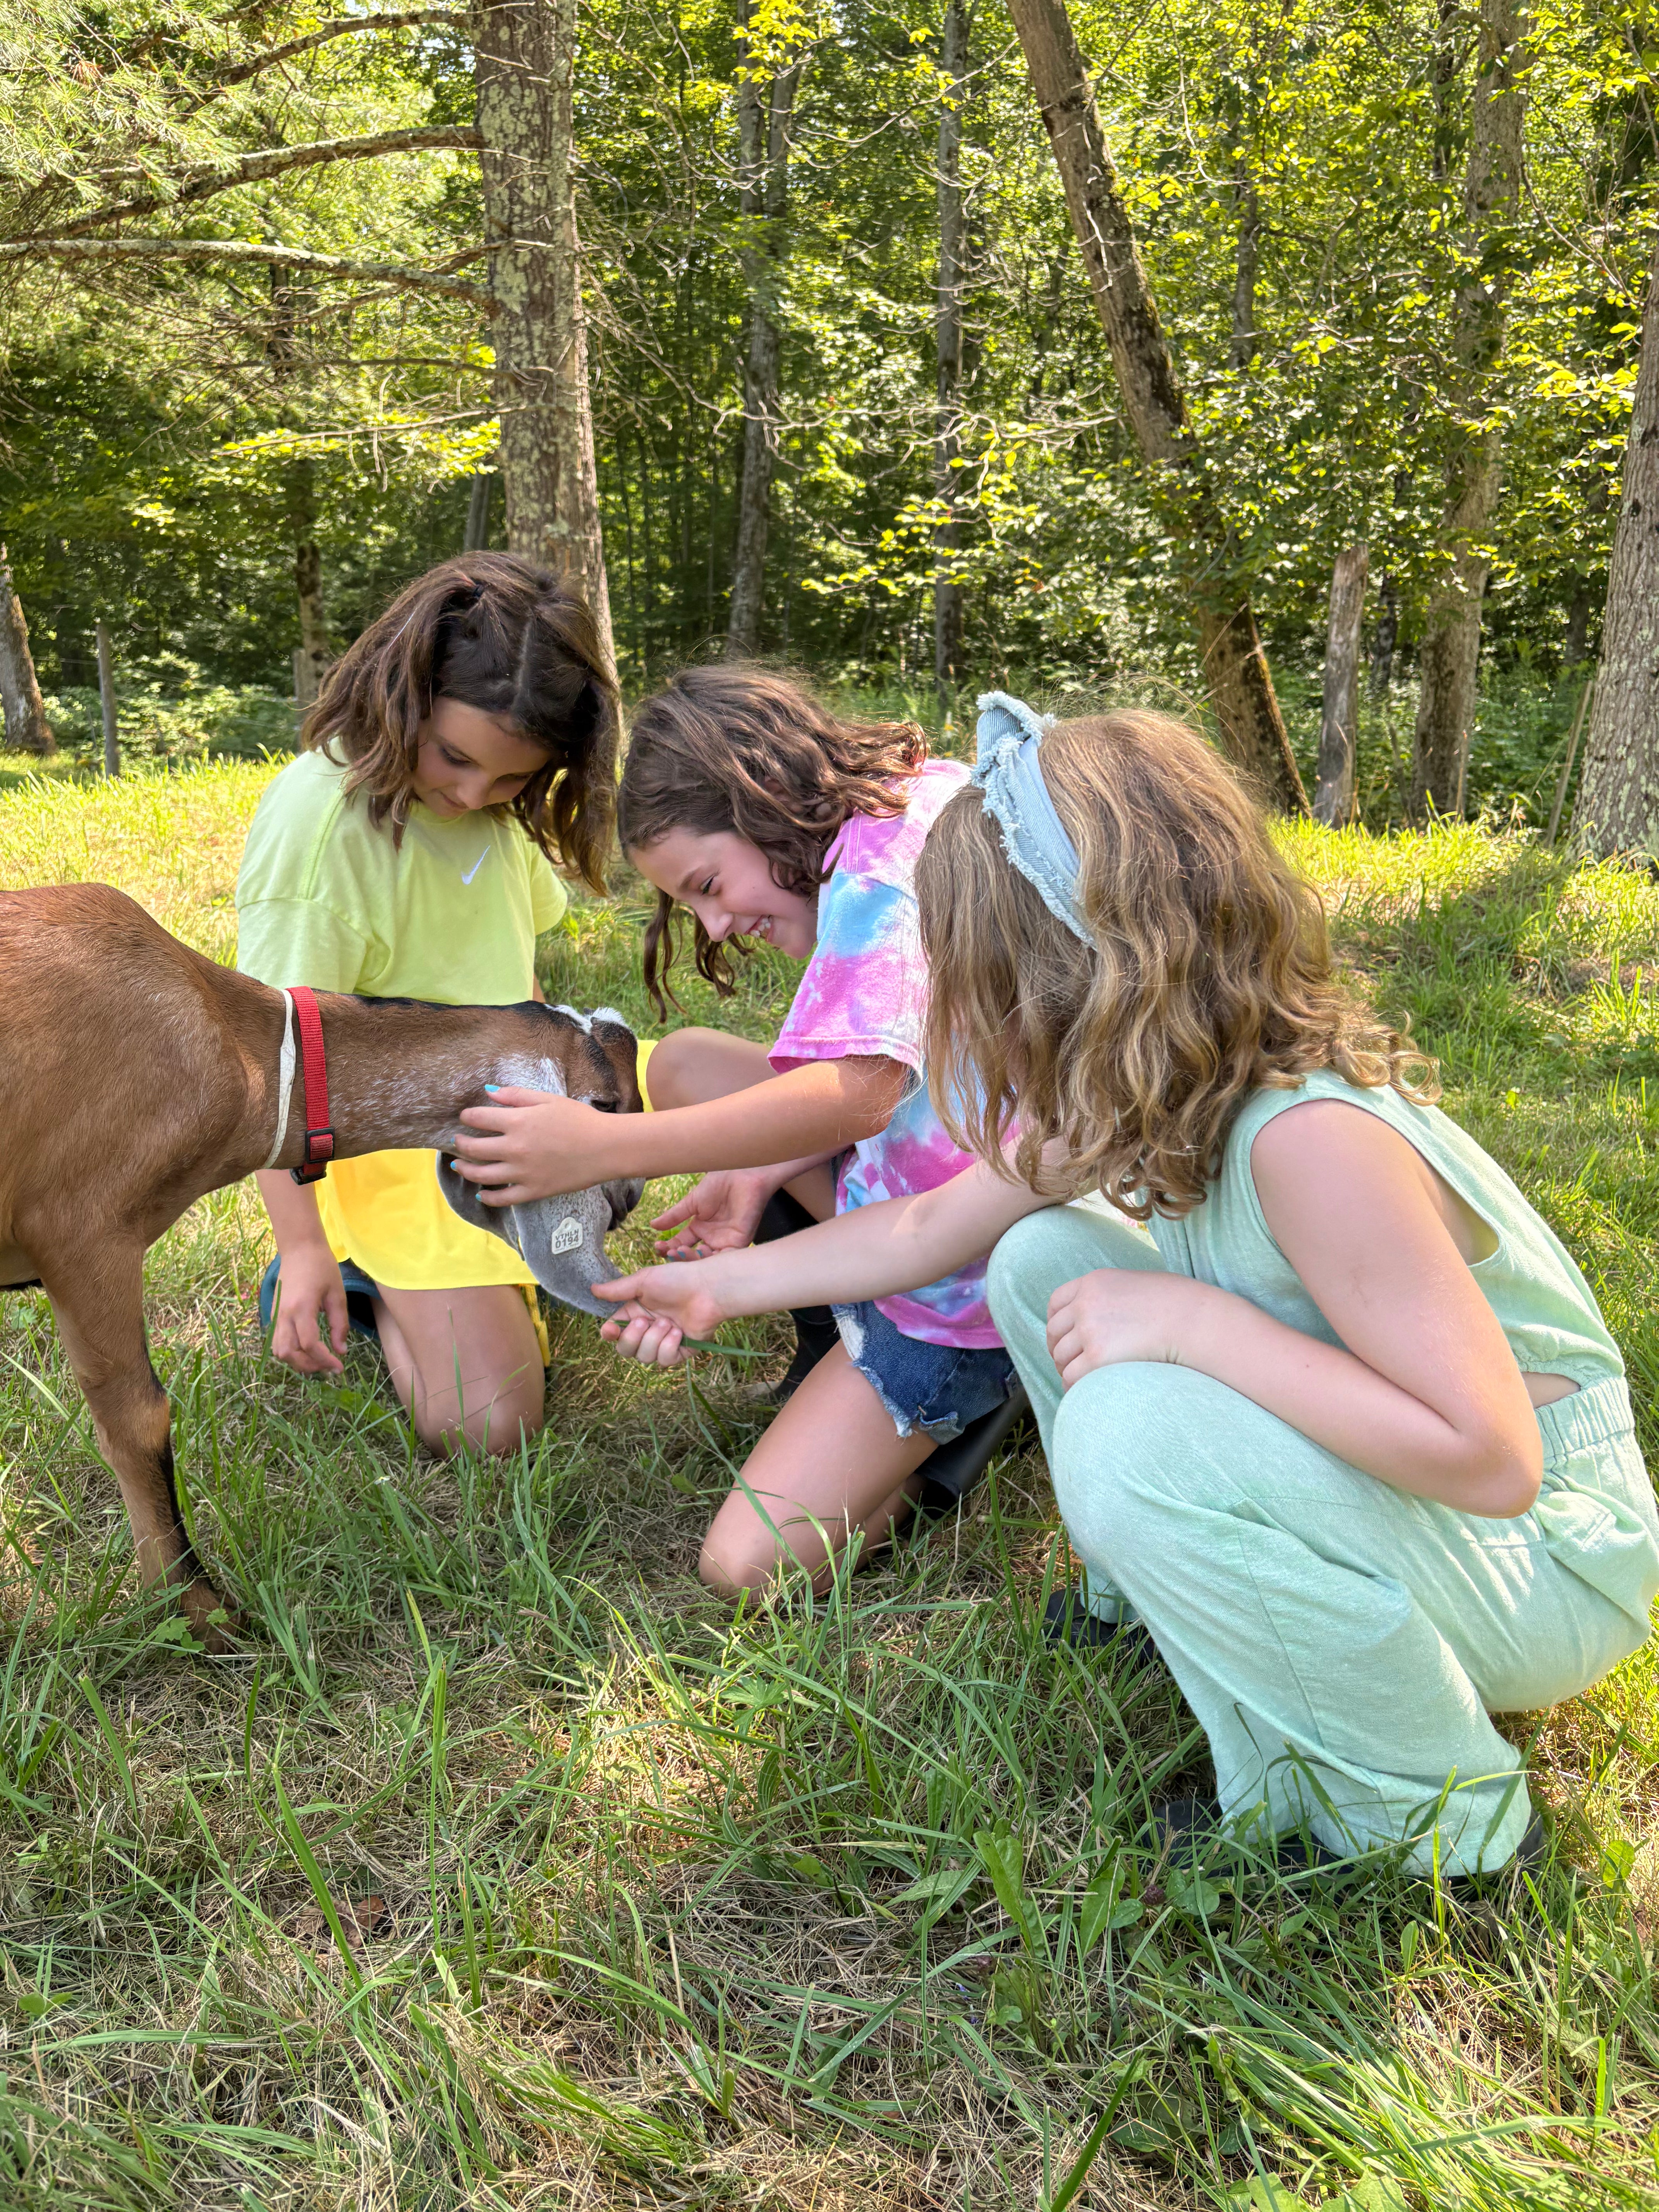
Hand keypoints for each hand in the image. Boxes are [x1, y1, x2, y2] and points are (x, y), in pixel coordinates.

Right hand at [267, 1244, 348, 1375]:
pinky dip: (290, 1352)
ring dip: (298, 1361)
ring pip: (279, 1351)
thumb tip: (341, 1351)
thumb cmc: (322, 1267)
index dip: (324, 1360)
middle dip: (310, 1366)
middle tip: (329, 1367)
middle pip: (289, 1354)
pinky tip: (307, 1350)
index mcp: (301, 1308)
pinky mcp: (273, 1314)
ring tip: (318, 1360)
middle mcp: (283, 1315)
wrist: (299, 1248)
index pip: (309, 1345)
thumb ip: (340, 1324)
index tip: (339, 1367)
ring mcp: (275, 1315)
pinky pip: (277, 1341)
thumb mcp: (337, 1294)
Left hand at [451, 1087, 623, 1204]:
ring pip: (481, 1175)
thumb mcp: (548, 1100)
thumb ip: (516, 1095)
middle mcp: (514, 1149)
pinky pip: (502, 1199)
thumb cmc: (580, 1119)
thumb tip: (488, 1092)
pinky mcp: (533, 1191)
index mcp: (517, 1122)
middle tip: (458, 1140)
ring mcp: (522, 1173)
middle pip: (473, 1148)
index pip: (478, 1118)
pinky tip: (480, 1193)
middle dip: (460, 1143)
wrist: (606, 1147)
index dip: (467, 1116)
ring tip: (458, 1165)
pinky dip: (487, 1198)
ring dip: (464, 1169)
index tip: (465, 1117)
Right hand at [592, 1260, 727, 1367]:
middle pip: (626, 1350)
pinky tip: (679, 1332)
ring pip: (645, 1357)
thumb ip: (617, 1290)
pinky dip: (669, 1346)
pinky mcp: (682, 1352)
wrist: (708, 1288)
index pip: (614, 1333)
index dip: (610, 1335)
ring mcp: (664, 1342)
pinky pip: (665, 1360)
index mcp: (636, 1313)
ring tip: (668, 1323)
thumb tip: (592, 1289)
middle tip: (645, 1321)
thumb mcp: (643, 1280)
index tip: (610, 1330)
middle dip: (632, 1338)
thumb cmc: (677, 1279)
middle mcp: (648, 1330)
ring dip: (654, 1339)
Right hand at [651, 1169, 779, 1258]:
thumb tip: (652, 1225)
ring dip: (692, 1259)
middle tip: (667, 1253)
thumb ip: (673, 1216)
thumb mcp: (691, 1202)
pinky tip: (700, 1253)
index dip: (668, 1248)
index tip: (657, 1246)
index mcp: (700, 1229)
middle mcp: (711, 1238)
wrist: (741, 1174)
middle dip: (678, 1257)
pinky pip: (726, 1258)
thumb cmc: (719, 1184)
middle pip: (692, 1256)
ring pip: (707, 1261)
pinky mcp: (739, 1242)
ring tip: (680, 1252)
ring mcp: (724, 1241)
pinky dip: (713, 1260)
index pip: (680, 1244)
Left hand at [1045, 1270, 1214, 1390]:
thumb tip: (1100, 1318)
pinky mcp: (1097, 1357)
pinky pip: (1072, 1377)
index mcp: (1092, 1282)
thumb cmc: (1175, 1303)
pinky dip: (1073, 1386)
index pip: (1056, 1302)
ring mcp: (1089, 1330)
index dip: (1055, 1323)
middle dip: (1057, 1349)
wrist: (1192, 1319)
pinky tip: (1082, 1392)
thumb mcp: (1133, 1285)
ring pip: (1061, 1357)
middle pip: (1054, 1332)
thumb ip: (1109, 1297)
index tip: (1060, 1337)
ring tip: (1078, 1379)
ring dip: (1066, 1369)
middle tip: (1067, 1364)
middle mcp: (1085, 1304)